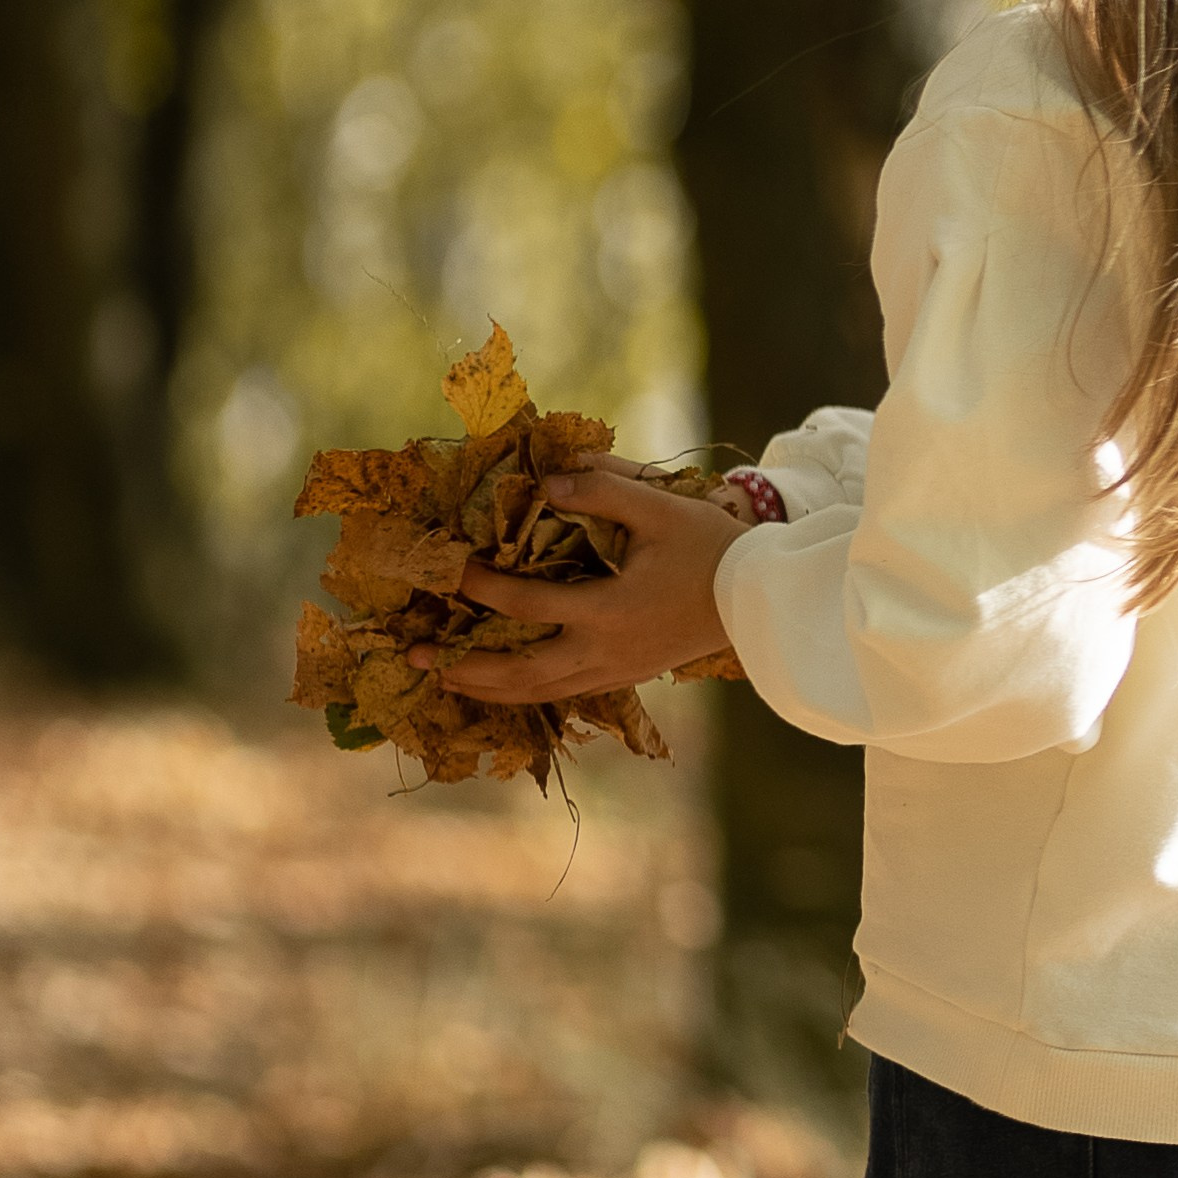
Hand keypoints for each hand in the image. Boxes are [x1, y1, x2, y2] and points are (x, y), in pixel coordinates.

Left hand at [406, 460, 744, 701]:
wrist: (758, 601)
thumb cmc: (709, 549)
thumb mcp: (659, 510)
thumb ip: (602, 492)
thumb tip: (548, 483)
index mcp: (608, 611)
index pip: (528, 604)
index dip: (483, 587)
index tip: (451, 569)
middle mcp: (603, 652)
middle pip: (520, 672)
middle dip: (465, 666)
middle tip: (418, 657)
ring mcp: (613, 671)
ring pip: (537, 693)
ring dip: (487, 688)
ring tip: (445, 679)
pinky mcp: (622, 677)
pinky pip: (560, 694)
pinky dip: (523, 693)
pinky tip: (501, 685)